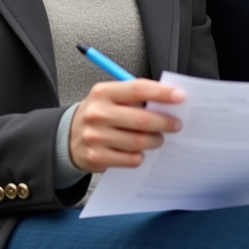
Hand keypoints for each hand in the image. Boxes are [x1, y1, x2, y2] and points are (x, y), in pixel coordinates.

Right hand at [69, 79, 184, 171]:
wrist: (68, 136)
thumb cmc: (99, 114)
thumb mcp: (110, 98)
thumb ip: (134, 97)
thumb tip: (167, 102)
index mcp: (103, 92)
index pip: (138, 89)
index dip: (161, 92)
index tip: (180, 97)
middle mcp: (98, 113)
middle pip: (141, 119)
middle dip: (165, 122)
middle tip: (176, 125)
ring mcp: (96, 136)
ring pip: (139, 142)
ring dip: (155, 141)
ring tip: (158, 139)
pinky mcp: (97, 156)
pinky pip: (131, 159)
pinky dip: (140, 156)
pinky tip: (139, 151)